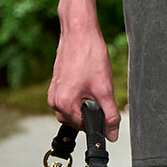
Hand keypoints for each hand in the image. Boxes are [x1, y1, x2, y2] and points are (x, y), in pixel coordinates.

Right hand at [47, 22, 120, 138]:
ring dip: (86, 103)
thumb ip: (110, 115)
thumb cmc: (89, 55)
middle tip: (101, 93)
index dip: (99, 121)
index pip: (84, 127)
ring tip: (95, 84)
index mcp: (64, 104)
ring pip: (73, 109)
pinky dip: (80, 95)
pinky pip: (69, 98)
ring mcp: (53, 92)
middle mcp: (54, 100)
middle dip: (91, 111)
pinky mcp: (56, 84)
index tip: (106, 109)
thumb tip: (112, 134)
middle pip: (77, 120)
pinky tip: (88, 80)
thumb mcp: (105, 88)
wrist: (79, 32)